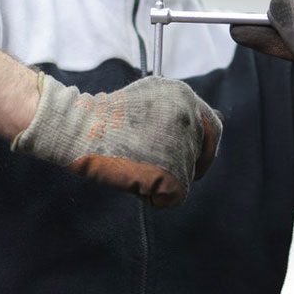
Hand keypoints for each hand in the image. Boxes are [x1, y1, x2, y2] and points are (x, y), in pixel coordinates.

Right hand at [11, 73, 221, 207]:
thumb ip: (177, 111)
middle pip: (199, 154)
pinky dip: (157, 197)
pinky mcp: (172, 171)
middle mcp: (189, 116)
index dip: (205, 148)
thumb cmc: (107, 118)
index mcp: (185, 96)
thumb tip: (201, 130)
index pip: (213, 127)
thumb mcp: (151, 97)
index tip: (195, 162)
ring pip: (185, 176)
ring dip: (163, 179)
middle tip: (160, 172)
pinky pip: (174, 196)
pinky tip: (135, 183)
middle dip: (182, 165)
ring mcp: (182, 143)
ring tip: (135, 167)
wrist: (80, 129)